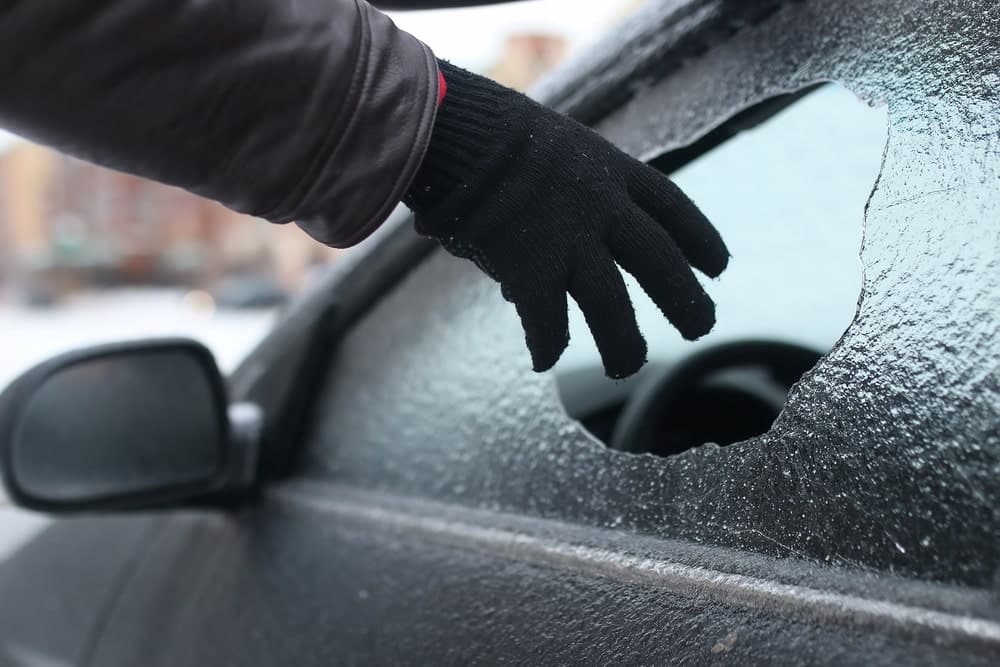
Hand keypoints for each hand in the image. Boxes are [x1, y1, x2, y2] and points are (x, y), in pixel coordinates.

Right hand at [405, 62, 728, 377]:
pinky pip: (549, 321)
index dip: (699, 238)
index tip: (719, 266)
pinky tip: (544, 360)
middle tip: (702, 327)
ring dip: (624, 344)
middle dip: (685, 299)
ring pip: (612, 306)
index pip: (671, 206)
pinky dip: (548, 344)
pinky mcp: (532, 267)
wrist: (456, 131)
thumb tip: (535, 265)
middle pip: (659, 261)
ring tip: (627, 366)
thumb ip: (559, 203)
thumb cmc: (489, 134)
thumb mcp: (548, 150)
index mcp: (609, 169)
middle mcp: (600, 206)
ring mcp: (569, 238)